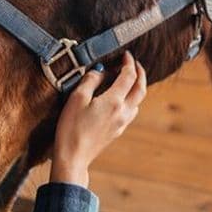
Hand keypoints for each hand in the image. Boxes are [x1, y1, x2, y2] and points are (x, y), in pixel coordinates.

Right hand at [49, 51, 146, 186]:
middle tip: (134, 63)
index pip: (129, 76)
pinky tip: (119, 98)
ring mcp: (122, 123)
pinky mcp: (117, 131)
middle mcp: (123, 112)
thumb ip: (91, 80)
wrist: (73, 157)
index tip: (126, 54)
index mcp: (114, 101)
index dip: (129, 63)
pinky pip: (131, 111)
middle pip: (140, 89)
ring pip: (138, 101)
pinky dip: (130, 99)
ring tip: (127, 78)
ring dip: (136, 87)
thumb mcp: (77, 98)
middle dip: (140, 73)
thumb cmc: (71, 128)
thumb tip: (101, 71)